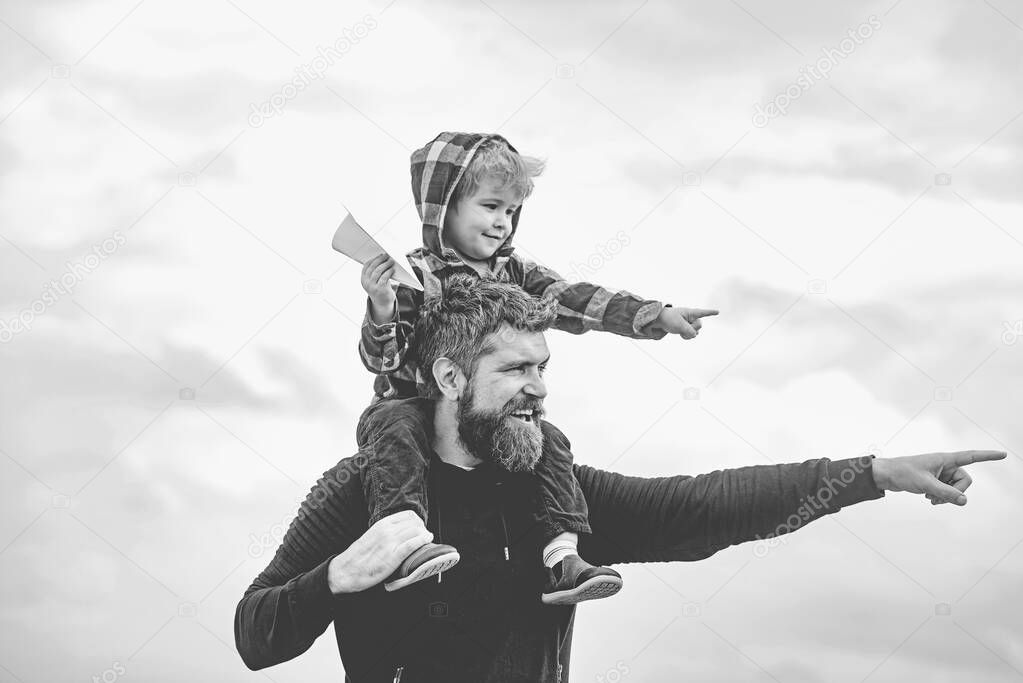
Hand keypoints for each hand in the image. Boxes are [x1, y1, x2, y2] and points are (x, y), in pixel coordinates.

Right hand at [327, 511, 432, 593]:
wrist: (345, 571)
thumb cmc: (358, 557)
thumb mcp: (372, 536)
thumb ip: (385, 532)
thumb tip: (400, 532)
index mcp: (381, 524)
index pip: (408, 515)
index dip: (418, 521)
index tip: (420, 528)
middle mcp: (387, 530)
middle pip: (415, 522)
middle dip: (423, 528)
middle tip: (424, 536)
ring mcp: (390, 543)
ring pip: (416, 531)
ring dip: (425, 534)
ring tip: (426, 540)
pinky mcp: (393, 556)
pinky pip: (412, 544)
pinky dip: (423, 540)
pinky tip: (427, 540)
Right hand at [361, 254, 396, 323]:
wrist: (382, 303)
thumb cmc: (379, 289)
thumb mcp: (373, 282)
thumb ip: (374, 273)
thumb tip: (381, 259)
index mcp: (363, 280)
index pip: (366, 266)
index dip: (373, 259)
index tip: (379, 254)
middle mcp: (366, 283)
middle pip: (372, 267)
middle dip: (380, 259)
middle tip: (386, 255)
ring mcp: (372, 287)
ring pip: (378, 271)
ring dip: (385, 264)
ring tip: (390, 261)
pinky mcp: (380, 289)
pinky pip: (384, 277)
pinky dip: (389, 271)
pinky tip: (392, 269)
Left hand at [654, 306, 718, 339]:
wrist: (657, 321)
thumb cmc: (668, 318)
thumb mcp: (679, 325)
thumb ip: (689, 330)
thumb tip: (694, 335)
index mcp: (690, 312)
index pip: (703, 313)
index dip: (711, 313)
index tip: (718, 312)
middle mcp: (690, 318)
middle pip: (699, 325)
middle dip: (693, 328)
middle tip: (682, 326)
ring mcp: (688, 324)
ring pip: (695, 332)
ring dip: (688, 334)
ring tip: (679, 330)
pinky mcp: (684, 329)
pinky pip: (690, 335)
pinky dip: (686, 336)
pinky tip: (680, 335)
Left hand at [871, 450, 1005, 505]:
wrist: (886, 476)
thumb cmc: (903, 473)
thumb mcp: (926, 484)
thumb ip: (946, 493)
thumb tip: (965, 501)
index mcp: (945, 459)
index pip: (971, 456)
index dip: (988, 457)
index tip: (1003, 455)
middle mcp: (945, 464)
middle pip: (964, 480)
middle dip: (956, 491)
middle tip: (939, 496)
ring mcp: (940, 473)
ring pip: (956, 488)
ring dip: (947, 496)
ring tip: (932, 499)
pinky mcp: (934, 480)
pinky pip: (947, 491)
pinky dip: (941, 497)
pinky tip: (929, 499)